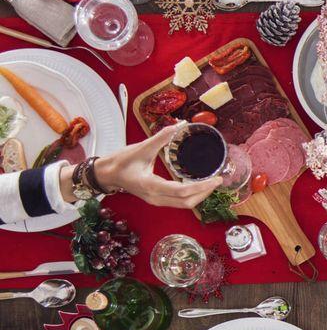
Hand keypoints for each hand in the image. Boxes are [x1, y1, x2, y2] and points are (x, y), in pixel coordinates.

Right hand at [87, 121, 221, 207]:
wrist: (105, 174)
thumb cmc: (120, 162)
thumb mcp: (141, 147)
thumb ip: (161, 137)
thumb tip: (181, 124)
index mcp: (151, 186)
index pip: (181, 192)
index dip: (201, 187)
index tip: (216, 179)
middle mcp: (155, 198)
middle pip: (187, 203)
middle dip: (205, 193)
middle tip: (218, 179)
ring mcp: (156, 201)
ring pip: (184, 205)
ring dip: (200, 195)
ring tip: (211, 182)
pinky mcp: (157, 199)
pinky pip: (179, 202)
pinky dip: (192, 195)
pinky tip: (199, 184)